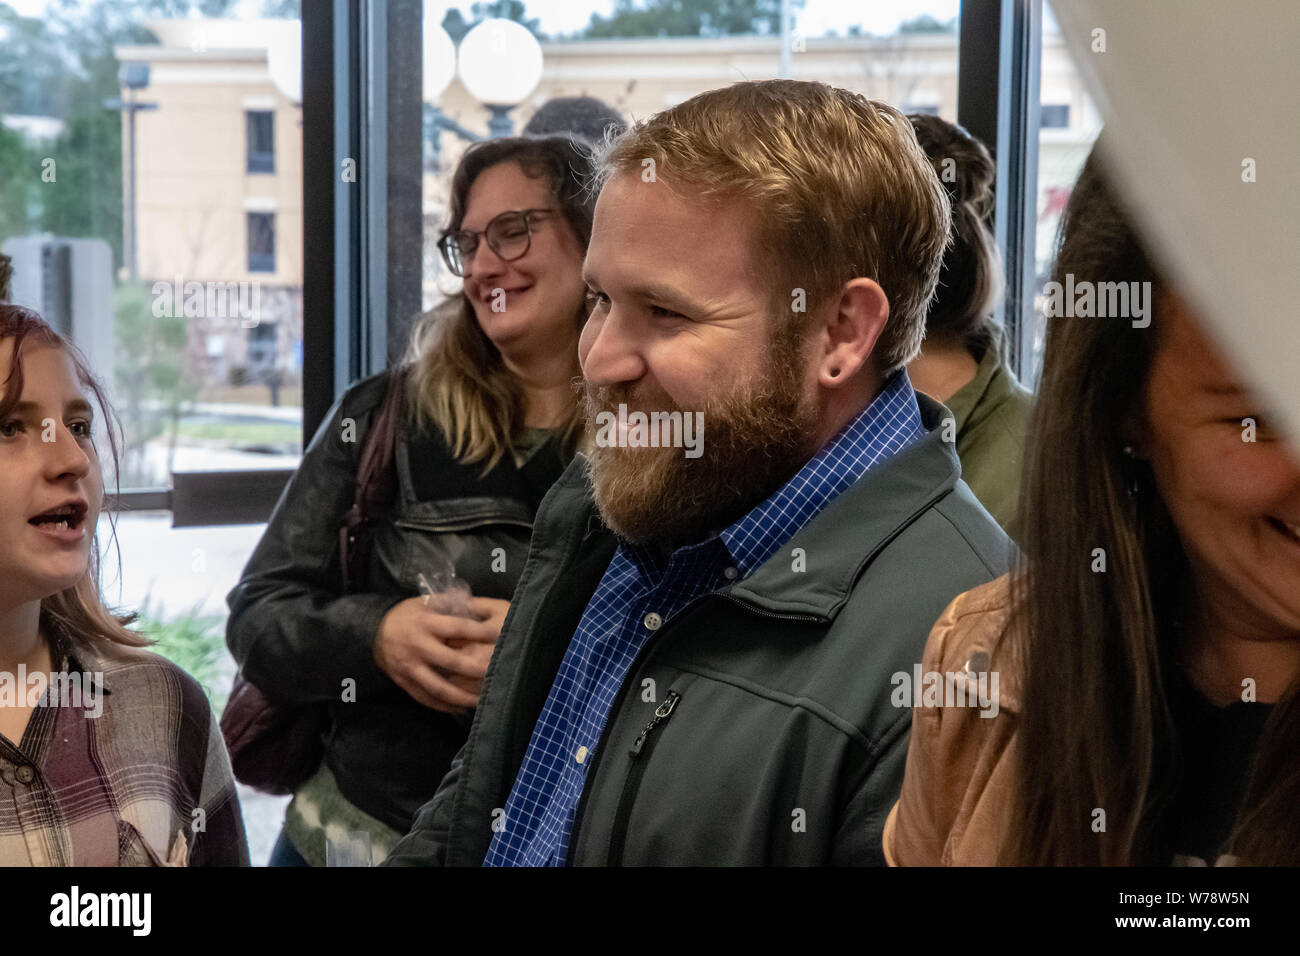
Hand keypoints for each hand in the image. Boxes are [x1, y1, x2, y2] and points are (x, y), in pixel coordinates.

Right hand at [372, 597, 505, 713]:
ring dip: (460, 696)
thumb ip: (448, 604)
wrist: (373, 633)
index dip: (479, 632)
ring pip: (438, 687)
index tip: (497, 637)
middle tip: (494, 673)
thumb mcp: (424, 602)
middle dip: (474, 669)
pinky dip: (443, 706)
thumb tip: (477, 605)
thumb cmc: (407, 615)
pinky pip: (425, 698)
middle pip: (450, 661)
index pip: (457, 627)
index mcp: (426, 623)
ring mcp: (410, 667)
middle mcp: (418, 646)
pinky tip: (460, 708)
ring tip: (480, 700)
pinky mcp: (404, 682)